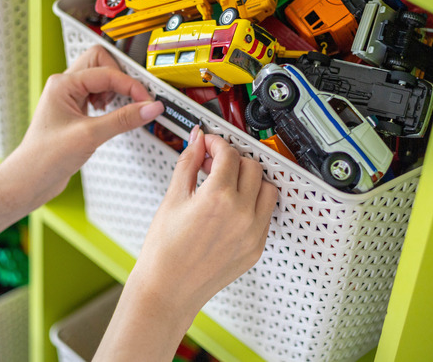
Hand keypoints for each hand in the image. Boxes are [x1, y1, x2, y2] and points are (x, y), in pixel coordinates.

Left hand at [0, 45, 163, 210]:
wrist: (30, 180)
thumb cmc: (45, 158)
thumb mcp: (90, 136)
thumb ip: (123, 119)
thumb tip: (150, 108)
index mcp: (63, 84)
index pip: (107, 73)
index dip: (130, 86)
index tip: (147, 101)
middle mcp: (65, 86)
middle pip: (102, 63)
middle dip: (121, 78)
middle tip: (134, 97)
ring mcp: (69, 98)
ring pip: (101, 78)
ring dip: (115, 91)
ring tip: (119, 109)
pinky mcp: (75, 112)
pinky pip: (98, 95)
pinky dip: (111, 103)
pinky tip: (111, 117)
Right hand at [131, 127, 277, 320]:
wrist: (168, 290)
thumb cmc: (165, 252)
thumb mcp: (172, 199)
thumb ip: (188, 164)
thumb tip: (197, 142)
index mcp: (218, 198)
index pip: (229, 154)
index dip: (217, 143)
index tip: (209, 144)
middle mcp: (241, 214)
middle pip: (252, 167)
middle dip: (234, 159)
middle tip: (215, 163)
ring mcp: (253, 233)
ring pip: (267, 189)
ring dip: (251, 180)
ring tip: (229, 183)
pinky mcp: (256, 248)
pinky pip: (266, 214)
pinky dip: (255, 203)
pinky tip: (234, 206)